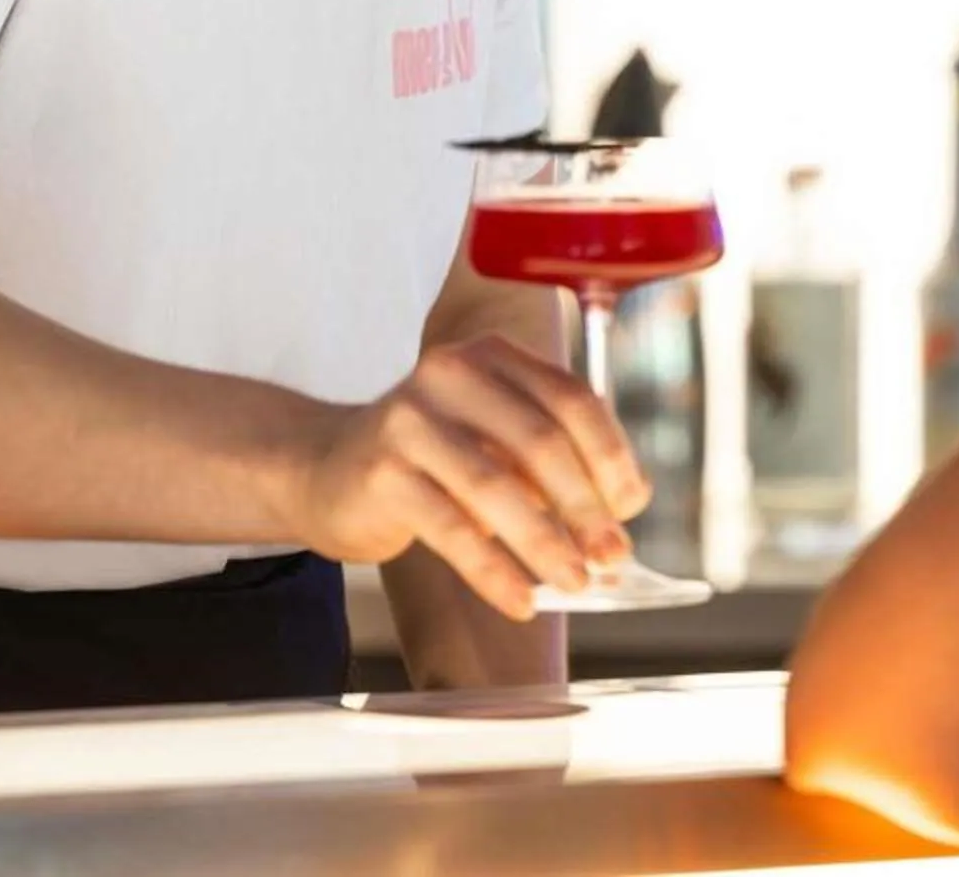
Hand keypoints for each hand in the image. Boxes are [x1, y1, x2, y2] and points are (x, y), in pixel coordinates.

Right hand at [299, 335, 650, 620]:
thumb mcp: (492, 440)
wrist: (325, 468)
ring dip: (545, 543)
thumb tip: (620, 512)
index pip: (570, 398)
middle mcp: (451, 375)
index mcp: (492, 357)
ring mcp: (410, 420)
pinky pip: (451, 529)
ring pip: (496, 488)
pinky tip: (520, 601)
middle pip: (539, 441)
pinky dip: (493, 571)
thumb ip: (549, 462)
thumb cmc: (429, 458)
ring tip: (576, 582)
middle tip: (613, 556)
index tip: (633, 506)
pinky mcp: (382, 473)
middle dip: (585, 507)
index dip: (610, 455)